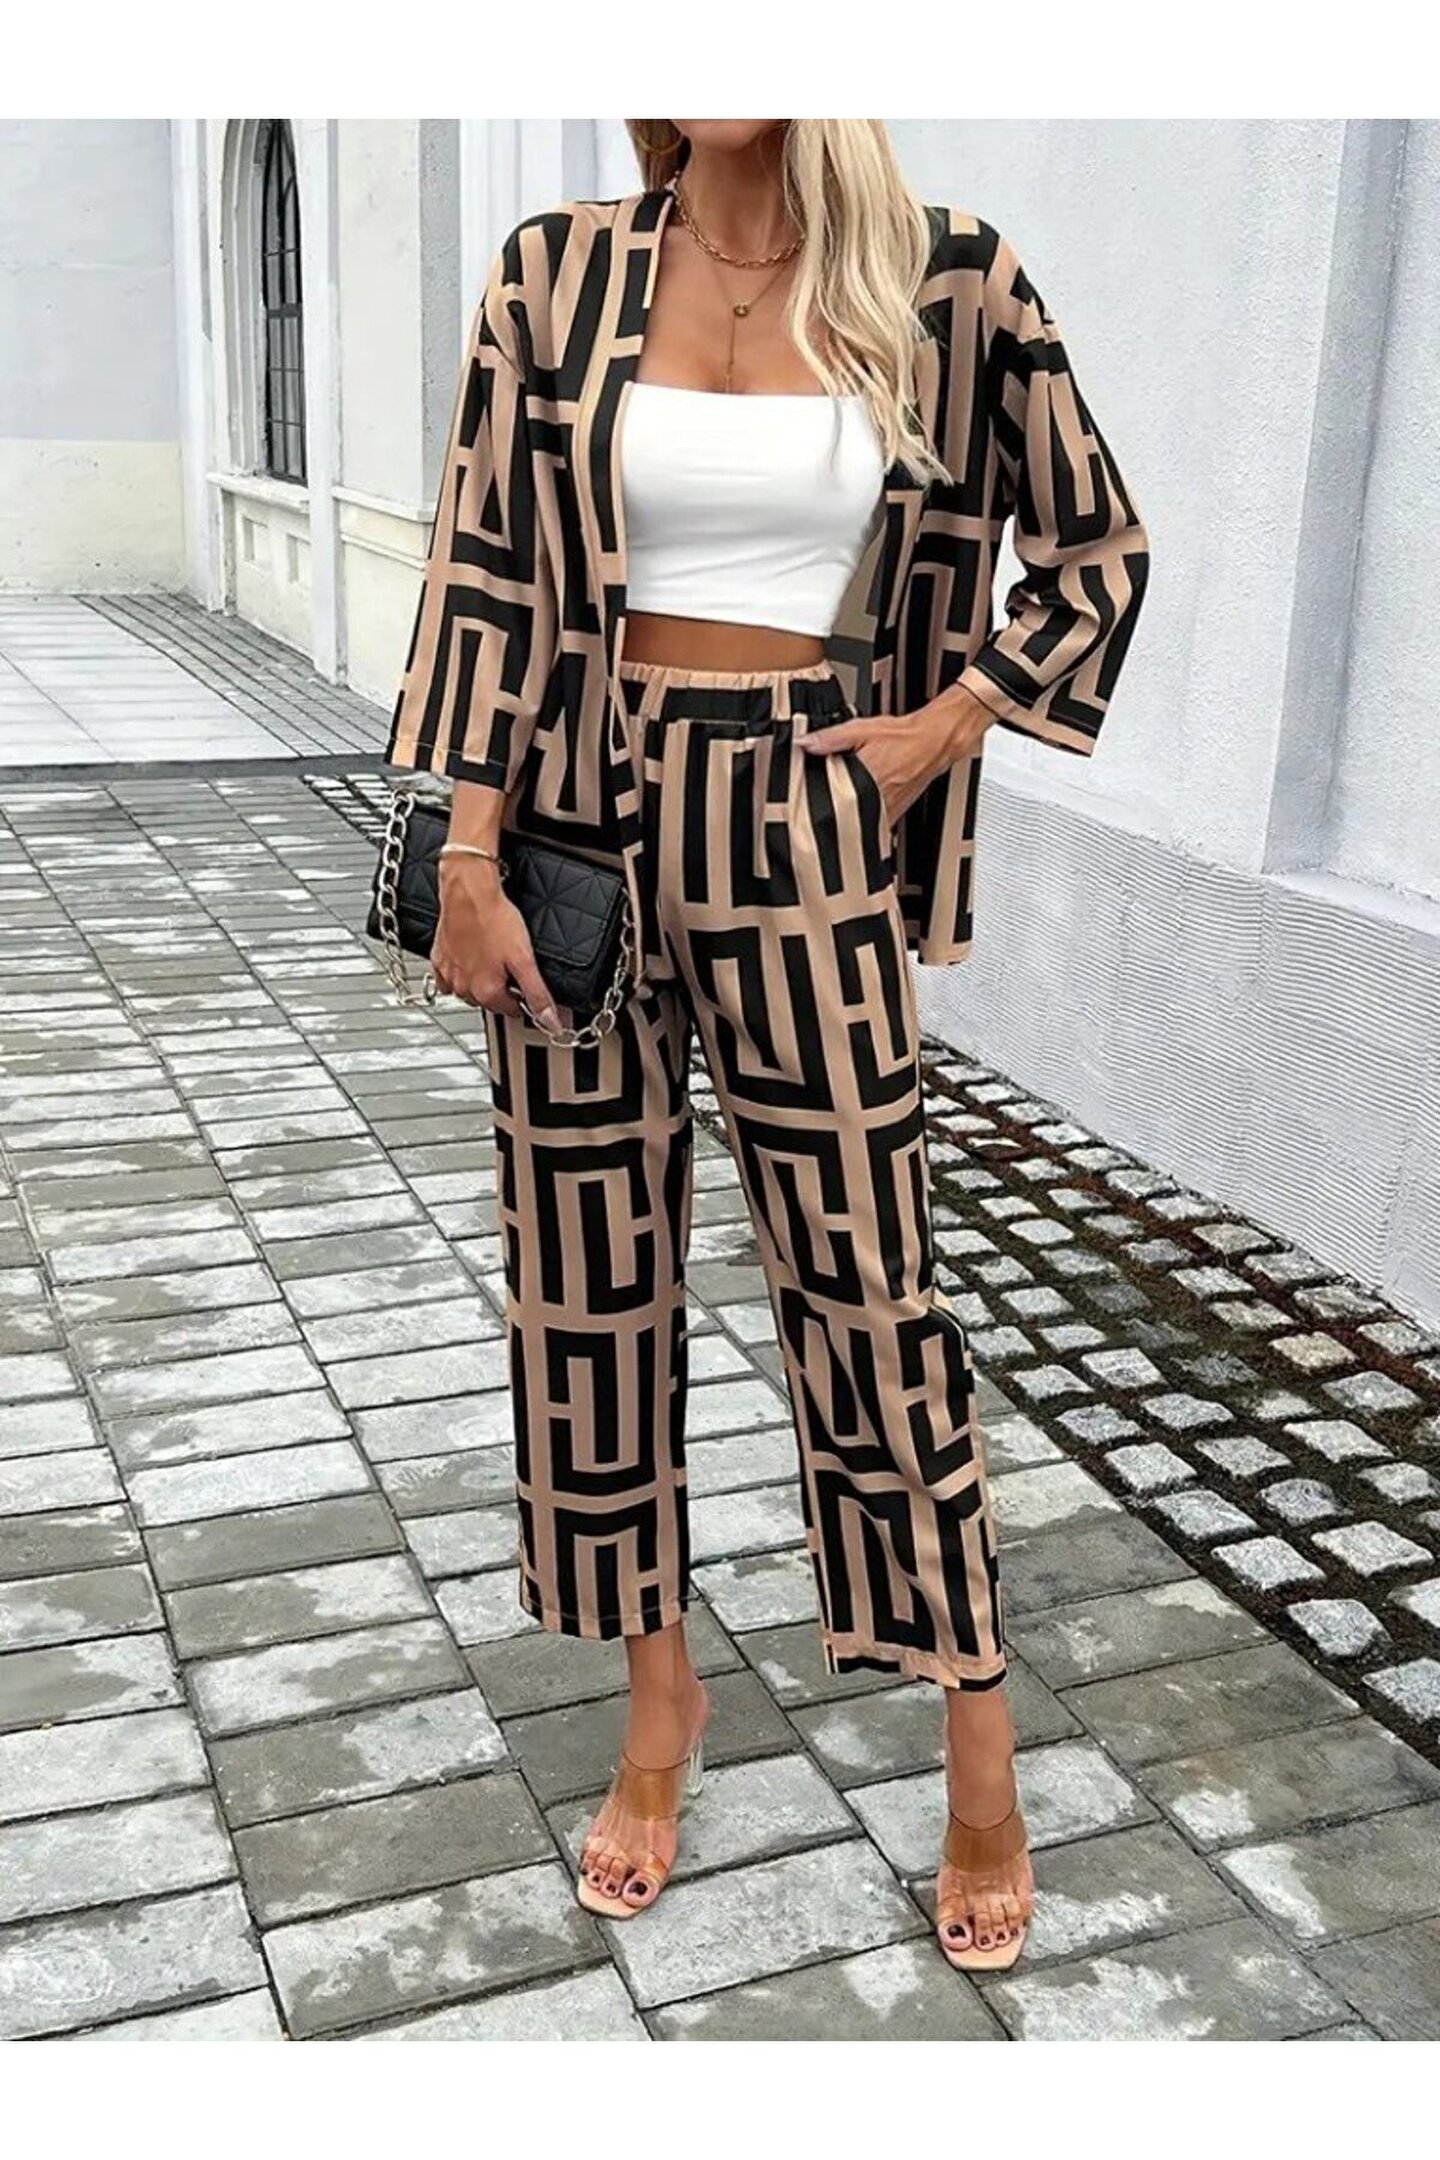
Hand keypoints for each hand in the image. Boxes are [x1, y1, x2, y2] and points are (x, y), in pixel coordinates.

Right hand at [430, 857, 567, 1032]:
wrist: (468, 892)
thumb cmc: (494, 920)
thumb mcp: (524, 960)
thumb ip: (537, 994)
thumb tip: (551, 1022)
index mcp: (487, 992)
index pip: (511, 1010)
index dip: (522, 997)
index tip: (525, 984)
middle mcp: (464, 988)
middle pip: (490, 1001)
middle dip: (502, 989)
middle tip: (511, 966)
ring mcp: (449, 975)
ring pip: (469, 990)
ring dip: (482, 981)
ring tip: (493, 958)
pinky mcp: (439, 959)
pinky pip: (449, 976)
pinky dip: (461, 971)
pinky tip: (471, 956)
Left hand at [799, 687, 995, 825]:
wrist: (933, 743)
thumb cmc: (904, 737)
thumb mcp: (862, 730)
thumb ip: (831, 738)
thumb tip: (805, 743)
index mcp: (866, 779)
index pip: (831, 798)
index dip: (816, 798)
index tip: (809, 794)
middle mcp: (877, 799)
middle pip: (842, 812)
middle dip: (831, 805)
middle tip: (829, 793)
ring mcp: (887, 810)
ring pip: (858, 821)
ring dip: (848, 813)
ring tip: (846, 799)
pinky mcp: (894, 814)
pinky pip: (872, 823)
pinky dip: (864, 815)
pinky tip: (862, 803)